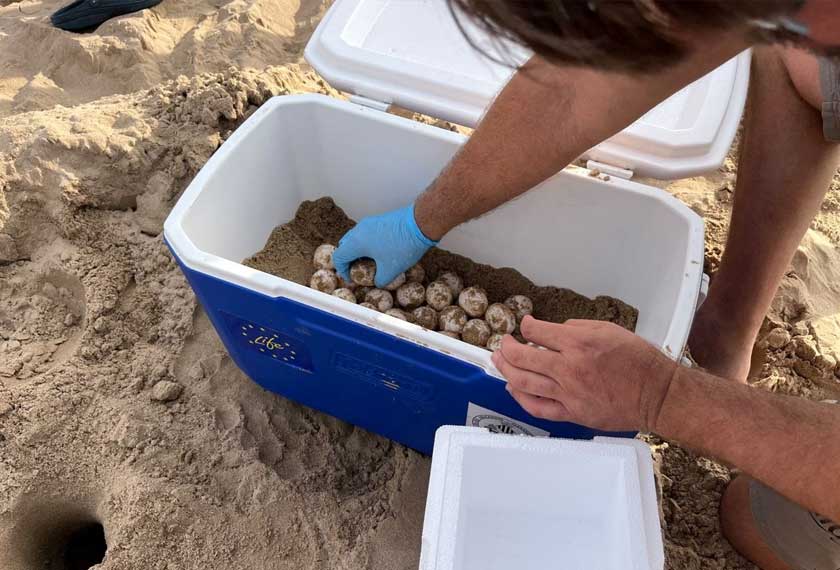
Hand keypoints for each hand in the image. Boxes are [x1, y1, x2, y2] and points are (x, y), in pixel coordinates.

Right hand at [333, 204, 437, 287]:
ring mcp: (369, 223)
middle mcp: (359, 230)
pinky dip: (367, 244)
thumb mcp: (390, 270)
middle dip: (349, 261)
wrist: (420, 223)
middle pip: (345, 246)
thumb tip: (377, 281)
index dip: (342, 271)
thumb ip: (379, 280)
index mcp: (356, 242)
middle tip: (359, 271)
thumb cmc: (403, 246)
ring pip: (355, 239)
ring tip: (370, 263)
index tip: (351, 279)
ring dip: (358, 252)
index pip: (339, 257)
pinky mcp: (379, 220)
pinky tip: (380, 252)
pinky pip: (365, 234)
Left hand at [490, 316, 677, 431]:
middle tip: (503, 344)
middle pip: (522, 357)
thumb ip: (577, 327)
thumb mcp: (609, 329)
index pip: (537, 331)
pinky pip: (537, 407)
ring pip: (524, 381)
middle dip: (506, 347)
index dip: (526, 326)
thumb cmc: (639, 361)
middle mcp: (569, 367)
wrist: (657, 395)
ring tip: (499, 362)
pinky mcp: (572, 413)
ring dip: (506, 370)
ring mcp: (568, 392)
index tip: (524, 325)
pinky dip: (520, 397)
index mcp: (579, 342)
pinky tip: (513, 388)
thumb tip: (554, 329)